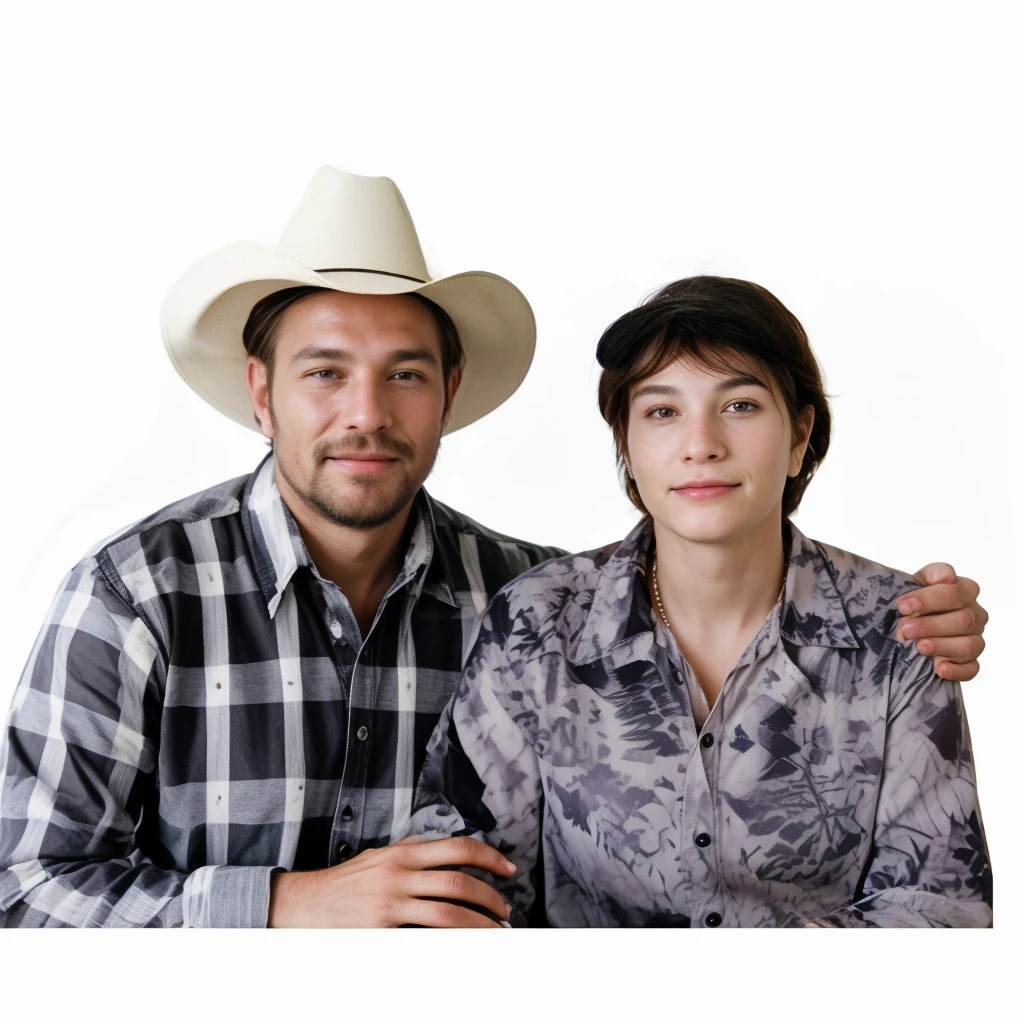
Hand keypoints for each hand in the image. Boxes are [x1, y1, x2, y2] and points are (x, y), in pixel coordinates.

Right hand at [267, 835, 514, 927]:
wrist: (302, 905)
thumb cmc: (344, 883)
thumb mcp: (378, 856)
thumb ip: (410, 851)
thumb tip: (444, 847)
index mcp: (402, 853)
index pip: (458, 847)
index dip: (489, 858)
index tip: (509, 870)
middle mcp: (398, 874)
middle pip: (459, 883)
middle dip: (490, 899)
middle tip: (505, 912)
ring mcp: (389, 904)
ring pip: (448, 915)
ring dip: (479, 926)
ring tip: (494, 934)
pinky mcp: (380, 932)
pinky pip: (423, 940)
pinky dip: (448, 946)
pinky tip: (461, 950)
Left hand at [897, 564, 987, 681]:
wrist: (907, 625)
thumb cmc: (914, 602)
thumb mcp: (915, 583)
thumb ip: (931, 575)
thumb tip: (945, 576)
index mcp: (965, 591)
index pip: (955, 592)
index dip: (929, 599)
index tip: (903, 606)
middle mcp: (975, 615)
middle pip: (964, 620)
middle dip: (931, 625)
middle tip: (904, 628)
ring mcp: (974, 640)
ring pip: (969, 645)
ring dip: (942, 646)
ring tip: (919, 647)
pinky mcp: (969, 662)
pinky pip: (971, 669)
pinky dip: (956, 670)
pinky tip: (939, 668)